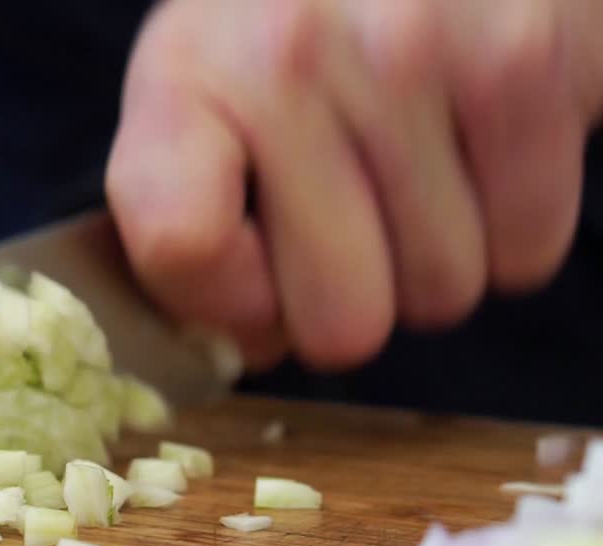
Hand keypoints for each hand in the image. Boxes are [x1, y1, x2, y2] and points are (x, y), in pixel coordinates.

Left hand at [108, 0, 602, 369]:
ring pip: (441, 294)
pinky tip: (474, 154)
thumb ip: (190, 223)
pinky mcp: (523, 64)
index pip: (182, 248)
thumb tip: (247, 350)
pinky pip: (527, 249)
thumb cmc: (287, 26)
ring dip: (432, 262)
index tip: (251, 284)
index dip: (225, 306)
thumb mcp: (197, 93)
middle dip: (350, 303)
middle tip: (349, 225)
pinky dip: (509, 226)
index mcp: (185, 75)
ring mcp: (412, 57)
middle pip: (339, 322)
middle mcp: (288, 59)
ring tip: (412, 172)